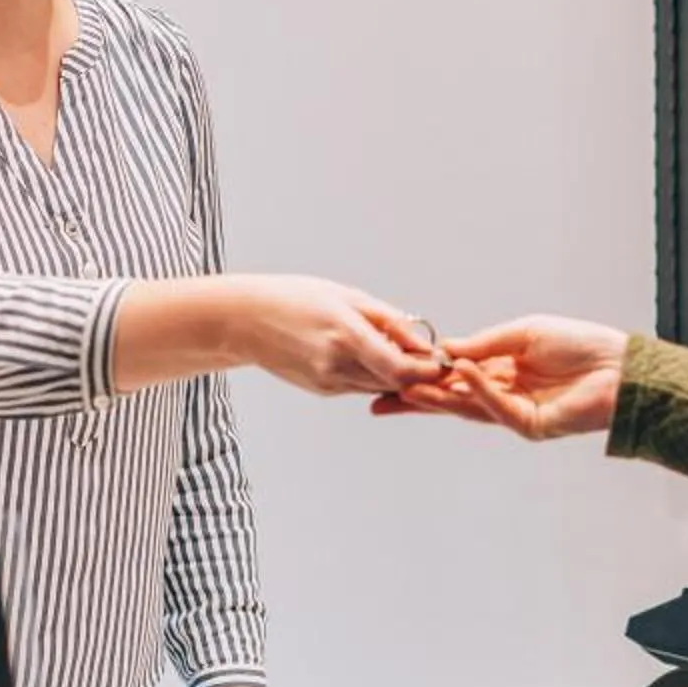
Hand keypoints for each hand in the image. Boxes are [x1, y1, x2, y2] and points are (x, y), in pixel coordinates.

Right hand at [232, 278, 442, 397]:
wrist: (245, 320)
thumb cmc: (296, 298)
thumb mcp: (347, 296)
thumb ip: (388, 321)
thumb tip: (423, 342)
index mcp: (346, 337)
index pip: (401, 370)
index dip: (428, 371)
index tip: (442, 360)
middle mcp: (337, 366)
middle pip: (395, 383)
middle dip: (415, 372)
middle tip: (428, 355)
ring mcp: (328, 382)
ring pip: (378, 386)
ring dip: (393, 374)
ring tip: (394, 347)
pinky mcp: (321, 390)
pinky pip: (358, 386)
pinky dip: (370, 374)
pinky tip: (361, 352)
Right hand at [373, 315, 627, 440]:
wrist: (620, 366)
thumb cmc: (580, 345)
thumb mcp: (523, 333)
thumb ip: (484, 345)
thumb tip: (446, 350)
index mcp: (500, 371)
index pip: (452, 377)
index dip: (423, 375)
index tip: (391, 370)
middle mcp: (503, 394)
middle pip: (450, 399)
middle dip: (415, 399)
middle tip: (379, 397)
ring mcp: (515, 413)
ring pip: (466, 408)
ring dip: (437, 399)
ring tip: (406, 389)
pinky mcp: (531, 426)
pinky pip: (497, 408)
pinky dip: (478, 391)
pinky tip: (461, 376)